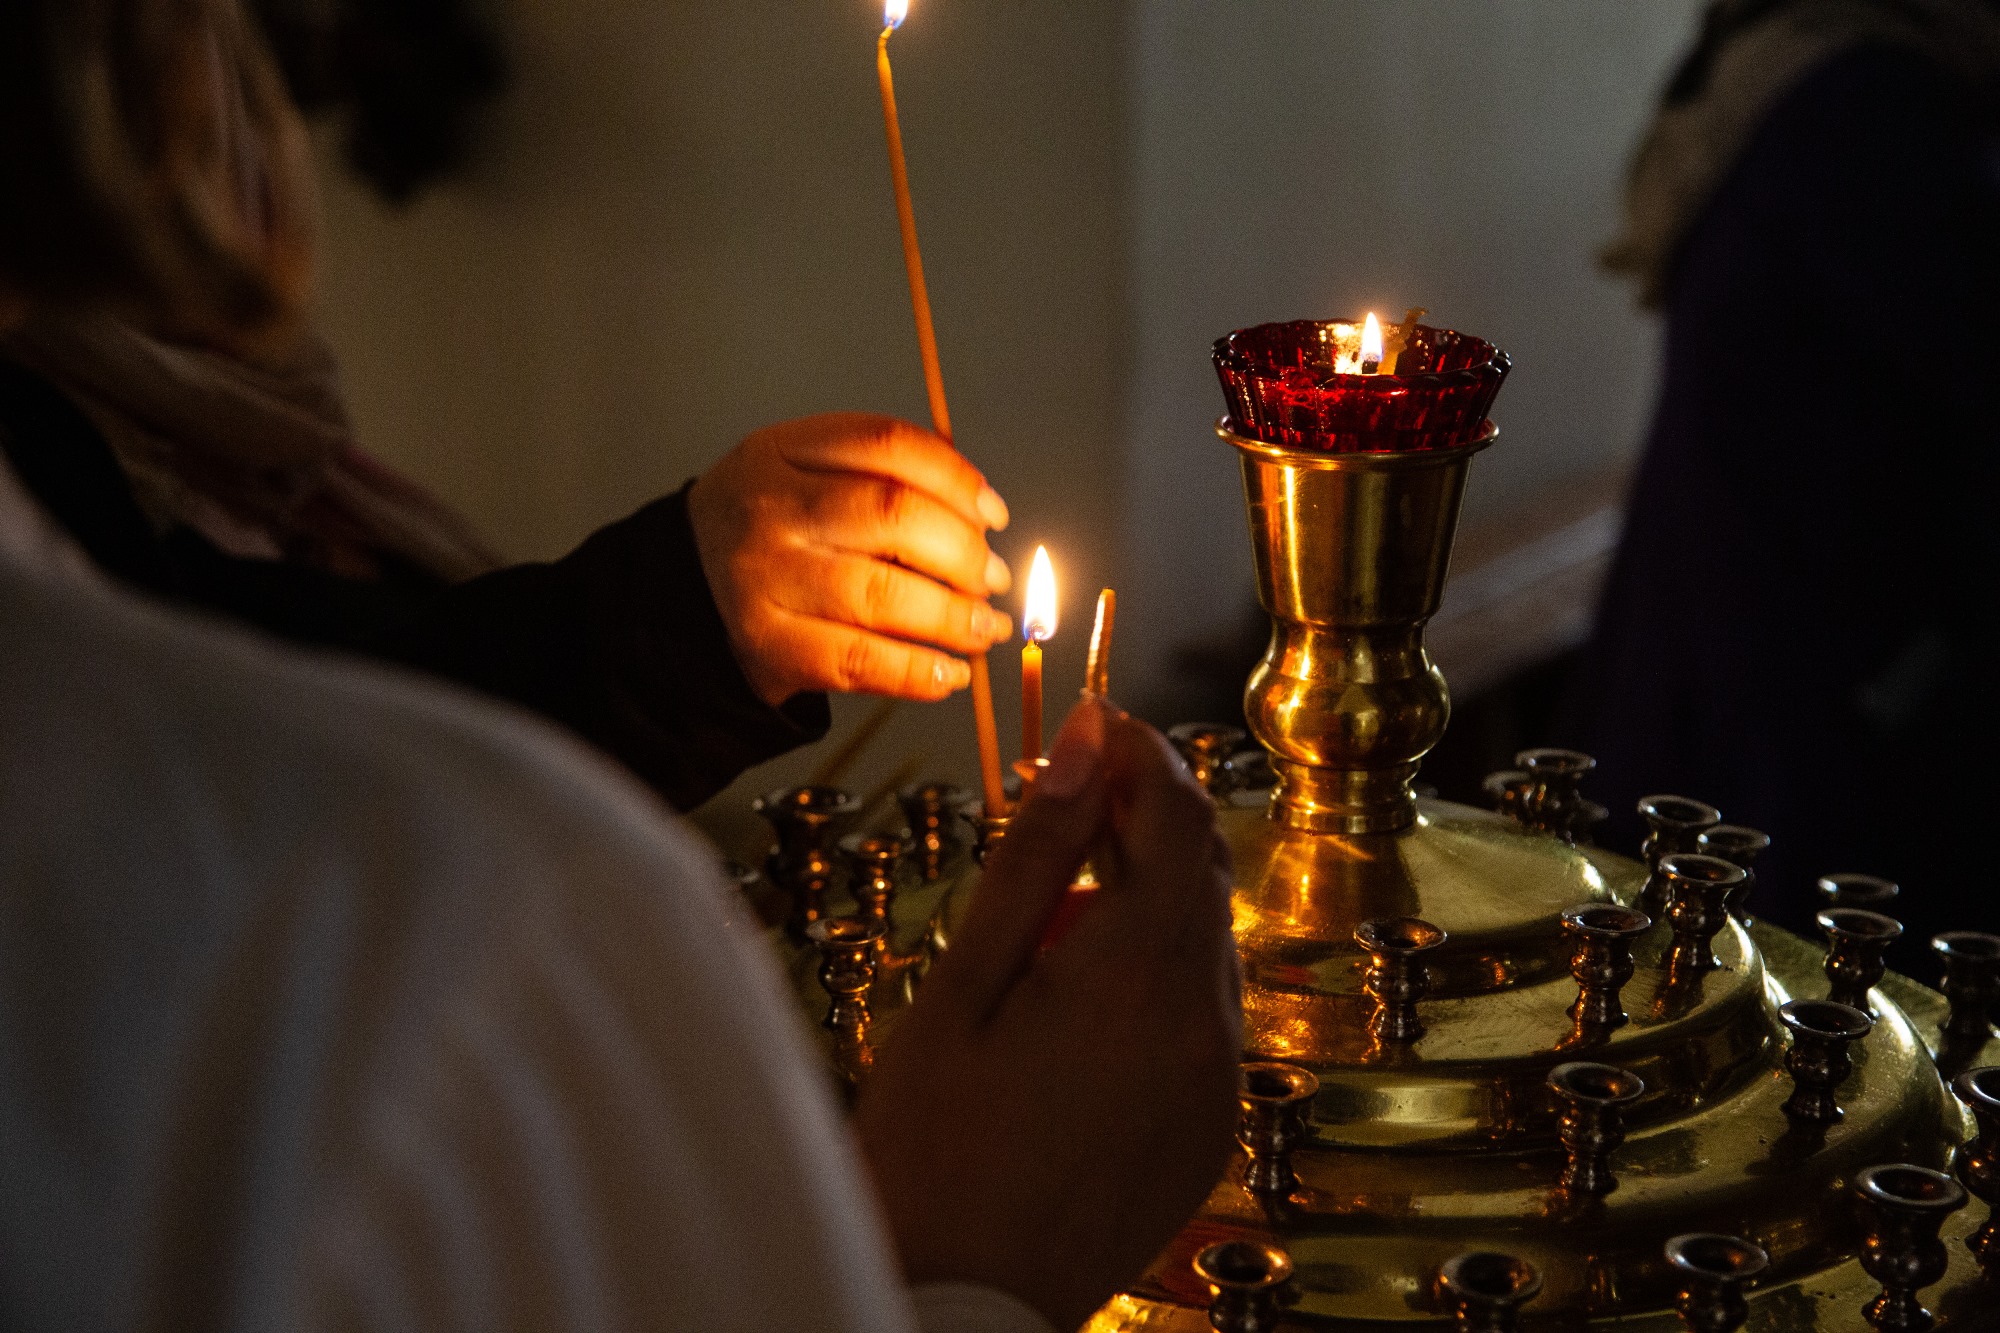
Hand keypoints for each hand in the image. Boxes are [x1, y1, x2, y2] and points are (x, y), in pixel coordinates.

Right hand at [686, 413, 1013, 706]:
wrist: (680, 591)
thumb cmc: (772, 529)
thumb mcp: (805, 472)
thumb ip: (883, 477)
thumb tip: (983, 519)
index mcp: (783, 450)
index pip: (888, 445)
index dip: (957, 478)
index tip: (994, 514)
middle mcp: (770, 508)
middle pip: (893, 516)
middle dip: (965, 552)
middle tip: (992, 580)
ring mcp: (764, 578)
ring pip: (882, 593)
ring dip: (952, 618)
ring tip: (982, 630)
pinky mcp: (767, 644)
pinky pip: (858, 660)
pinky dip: (916, 672)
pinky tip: (948, 674)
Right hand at [855, 701, 1243, 1330]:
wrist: (960, 1307)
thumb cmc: (932, 1149)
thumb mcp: (964, 983)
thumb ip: (1036, 852)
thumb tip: (1084, 740)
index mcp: (1143, 973)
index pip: (1181, 811)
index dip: (1141, 752)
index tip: (1092, 727)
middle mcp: (1206, 1023)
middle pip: (1202, 871)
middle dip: (1139, 825)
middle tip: (1055, 818)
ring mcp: (1217, 1082)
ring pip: (1202, 943)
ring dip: (1141, 906)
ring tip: (1042, 943)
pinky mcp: (1209, 1128)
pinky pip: (1200, 1016)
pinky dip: (1152, 983)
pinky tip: (1071, 1017)